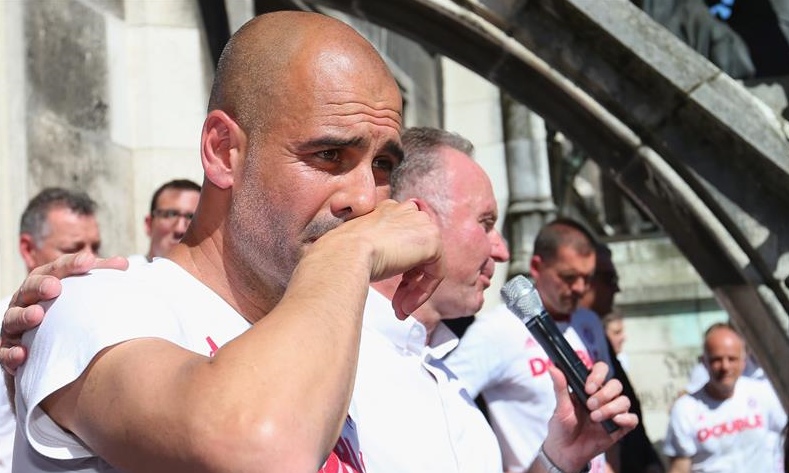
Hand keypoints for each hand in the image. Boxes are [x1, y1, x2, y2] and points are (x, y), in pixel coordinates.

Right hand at [1, 252, 127, 374]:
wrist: (45, 347)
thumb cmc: (67, 312)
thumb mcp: (82, 293)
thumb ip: (99, 276)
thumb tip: (122, 263)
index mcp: (44, 283)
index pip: (56, 269)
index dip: (71, 265)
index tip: (88, 261)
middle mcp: (26, 301)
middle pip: (29, 288)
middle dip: (40, 286)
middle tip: (54, 287)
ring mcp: (15, 326)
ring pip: (13, 319)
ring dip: (24, 317)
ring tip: (37, 315)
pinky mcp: (9, 351)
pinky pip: (4, 353)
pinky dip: (11, 354)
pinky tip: (23, 354)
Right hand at [316, 198, 442, 318]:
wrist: (343, 254)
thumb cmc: (341, 255)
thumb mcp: (359, 248)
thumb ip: (377, 250)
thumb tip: (385, 265)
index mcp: (387, 210)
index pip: (402, 239)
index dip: (398, 268)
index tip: (387, 287)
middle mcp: (406, 212)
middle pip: (418, 253)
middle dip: (408, 282)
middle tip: (395, 305)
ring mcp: (421, 224)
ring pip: (427, 265)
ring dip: (414, 291)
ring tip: (399, 310)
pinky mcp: (432, 241)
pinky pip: (436, 273)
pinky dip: (423, 292)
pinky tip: (404, 306)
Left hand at [542, 363, 637, 472]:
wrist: (565, 452)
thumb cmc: (562, 428)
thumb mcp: (560, 407)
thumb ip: (560, 388)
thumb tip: (552, 368)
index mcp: (589, 389)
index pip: (601, 370)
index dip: (598, 375)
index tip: (588, 387)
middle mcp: (603, 398)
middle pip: (615, 385)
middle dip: (604, 394)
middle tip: (590, 405)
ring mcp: (612, 412)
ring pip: (624, 400)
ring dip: (611, 408)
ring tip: (595, 417)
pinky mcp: (619, 428)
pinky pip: (632, 419)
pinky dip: (626, 418)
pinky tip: (614, 421)